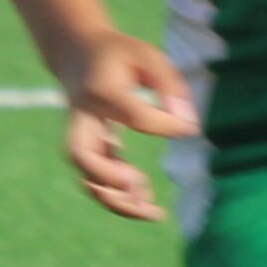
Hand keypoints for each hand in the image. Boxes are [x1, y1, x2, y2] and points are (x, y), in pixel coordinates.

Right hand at [52, 31, 196, 222]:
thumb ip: (170, 85)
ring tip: (154, 212)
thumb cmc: (119, 54)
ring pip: (86, 177)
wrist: (76, 53)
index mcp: (101, 91)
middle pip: (81, 156)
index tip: (189, 127)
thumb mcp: (147, 55)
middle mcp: (83, 117)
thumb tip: (189, 124)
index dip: (165, 125)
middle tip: (142, 190)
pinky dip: (119, 197)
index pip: (134, 116)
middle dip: (109, 180)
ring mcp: (82, 136)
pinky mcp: (89, 148)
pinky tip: (148, 203)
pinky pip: (97, 180)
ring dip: (116, 200)